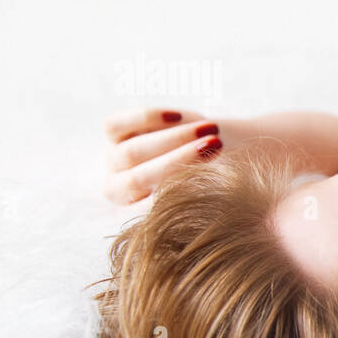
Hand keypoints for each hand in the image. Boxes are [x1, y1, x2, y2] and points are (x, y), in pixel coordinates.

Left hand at [101, 108, 225, 203]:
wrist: (218, 150)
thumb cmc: (222, 178)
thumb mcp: (218, 189)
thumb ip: (203, 193)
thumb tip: (198, 187)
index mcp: (141, 220)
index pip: (146, 215)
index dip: (176, 197)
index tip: (214, 181)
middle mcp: (121, 192)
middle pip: (136, 181)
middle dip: (176, 163)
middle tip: (216, 146)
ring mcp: (115, 161)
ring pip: (128, 153)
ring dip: (171, 139)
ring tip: (211, 129)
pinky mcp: (115, 133)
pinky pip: (115, 126)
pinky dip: (146, 119)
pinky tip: (177, 116)